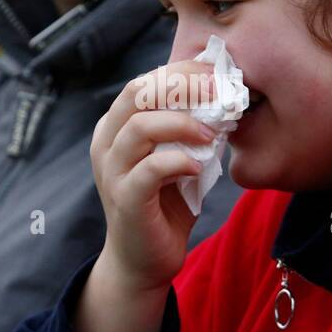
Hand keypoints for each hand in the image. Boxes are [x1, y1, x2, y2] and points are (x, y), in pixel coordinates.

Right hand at [89, 59, 216, 292]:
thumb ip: (189, 129)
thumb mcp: (177, 157)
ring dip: (182, 123)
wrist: (143, 260)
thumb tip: (225, 97)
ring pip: (140, 126)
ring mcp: (112, 171)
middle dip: (181, 85)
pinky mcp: (125, 199)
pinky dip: (179, 162)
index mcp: (116, 127)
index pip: (145, 82)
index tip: (216, 76)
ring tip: (212, 134)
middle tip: (219, 93)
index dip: (182, 72)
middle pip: (136, 92)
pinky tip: (197, 167)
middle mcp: (107, 143)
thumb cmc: (164, 204)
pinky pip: (150, 170)